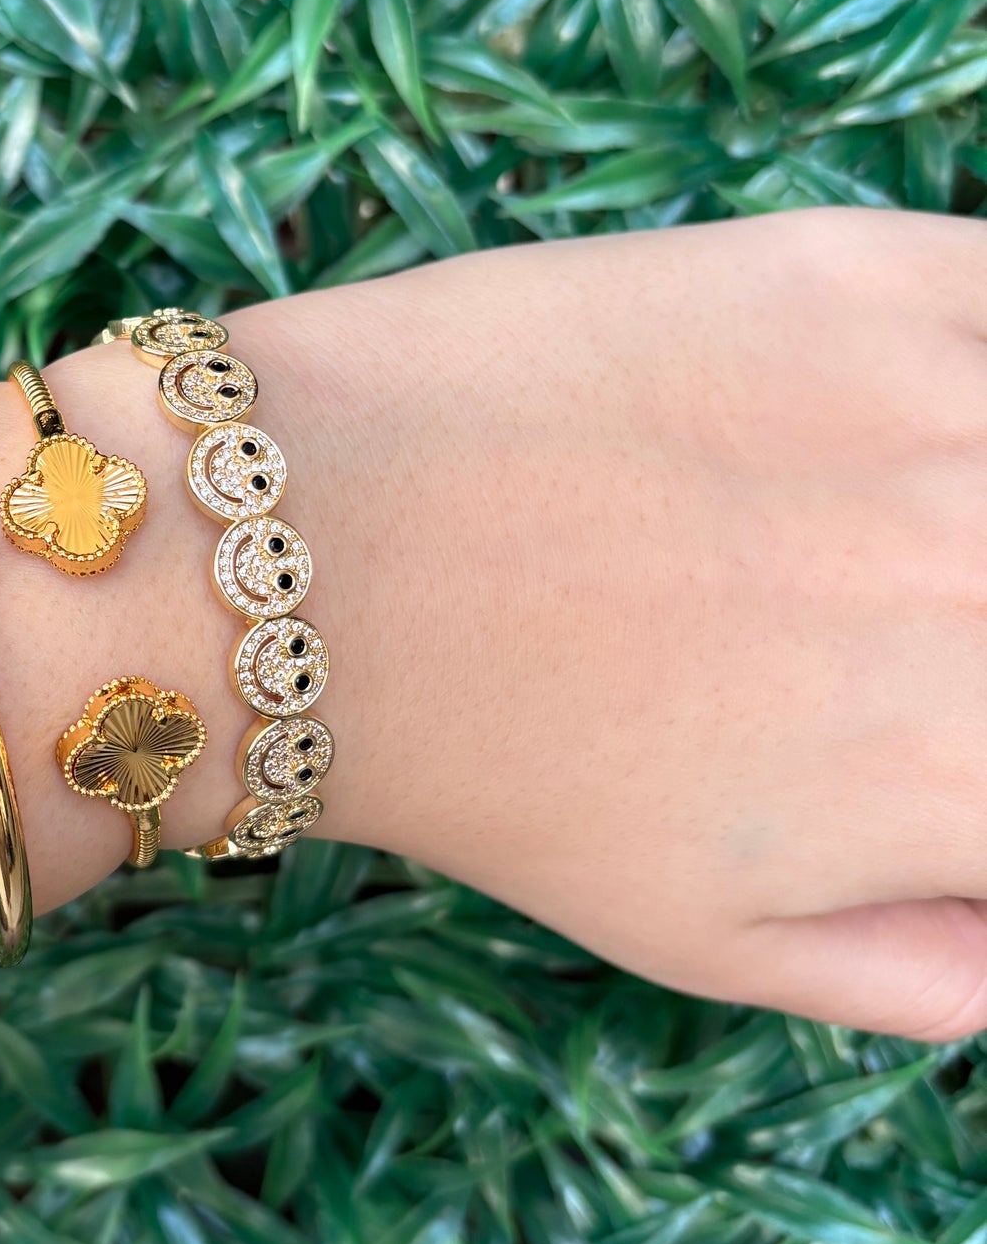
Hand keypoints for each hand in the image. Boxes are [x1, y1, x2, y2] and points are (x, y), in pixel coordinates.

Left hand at [247, 209, 986, 1038]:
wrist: (323, 557)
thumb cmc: (503, 765)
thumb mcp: (710, 936)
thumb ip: (923, 966)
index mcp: (981, 777)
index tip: (949, 722)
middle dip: (981, 633)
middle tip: (916, 629)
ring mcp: (958, 420)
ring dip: (980, 505)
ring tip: (909, 541)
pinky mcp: (880, 276)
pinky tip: (936, 420)